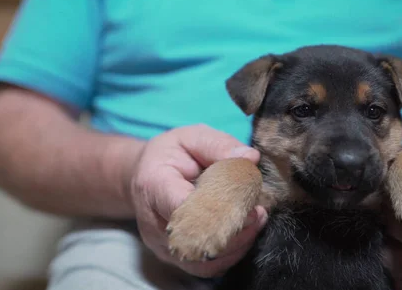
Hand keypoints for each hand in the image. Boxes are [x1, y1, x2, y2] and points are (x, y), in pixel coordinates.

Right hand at [128, 124, 267, 277]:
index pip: (184, 207)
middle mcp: (152, 221)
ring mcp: (161, 244)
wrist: (142, 176)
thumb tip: (250, 158)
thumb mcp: (191, 137)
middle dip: (234, 230)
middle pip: (196, 238)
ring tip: (256, 220)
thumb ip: (218, 145)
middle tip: (258, 212)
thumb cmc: (168, 154)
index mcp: (153, 185)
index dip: (220, 210)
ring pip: (202, 260)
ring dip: (236, 245)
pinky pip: (204, 265)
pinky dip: (229, 253)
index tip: (249, 204)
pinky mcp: (172, 257)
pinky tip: (245, 233)